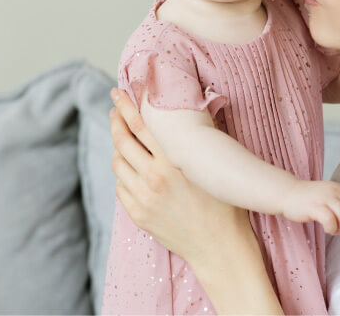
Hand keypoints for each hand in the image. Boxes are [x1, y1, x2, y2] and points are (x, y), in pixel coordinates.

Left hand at [108, 88, 248, 263]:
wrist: (220, 246)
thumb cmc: (225, 203)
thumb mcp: (214, 165)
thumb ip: (203, 136)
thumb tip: (193, 106)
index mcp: (173, 161)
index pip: (141, 125)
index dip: (127, 106)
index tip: (119, 93)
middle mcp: (154, 177)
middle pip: (122, 141)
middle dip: (115, 121)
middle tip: (114, 109)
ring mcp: (143, 198)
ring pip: (118, 164)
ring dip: (118, 148)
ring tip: (124, 139)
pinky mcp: (138, 215)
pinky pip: (121, 187)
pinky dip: (124, 175)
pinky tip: (133, 170)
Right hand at [281, 179, 339, 234]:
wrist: (287, 193)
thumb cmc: (307, 199)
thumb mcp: (327, 199)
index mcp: (338, 189)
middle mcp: (334, 191)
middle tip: (338, 229)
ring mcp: (324, 198)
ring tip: (332, 230)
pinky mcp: (314, 206)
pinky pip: (330, 220)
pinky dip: (331, 228)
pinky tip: (325, 228)